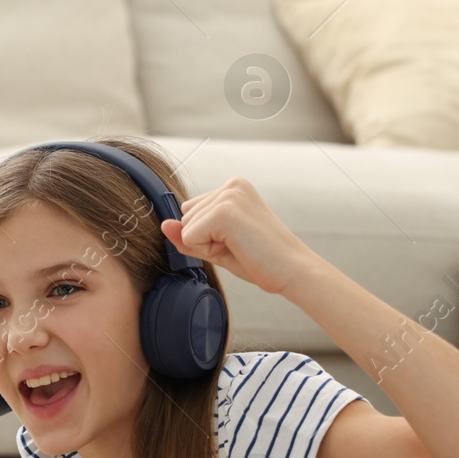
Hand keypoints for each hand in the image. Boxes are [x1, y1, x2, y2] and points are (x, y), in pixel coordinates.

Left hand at [160, 177, 313, 296]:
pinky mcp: (224, 211)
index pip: (192, 212)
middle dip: (206, 241)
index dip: (208, 236)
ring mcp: (228, 196)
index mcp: (234, 188)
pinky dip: (208, 251)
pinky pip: (190, 237)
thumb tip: (164, 225)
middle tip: (242, 246)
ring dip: (208, 246)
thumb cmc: (262, 260)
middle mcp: (231, 185)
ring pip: (186, 229)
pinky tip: (238, 248)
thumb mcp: (218, 246)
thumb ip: (189, 235)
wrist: (294, 272)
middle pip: (185, 218)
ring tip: (242, 247)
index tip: (240, 241)